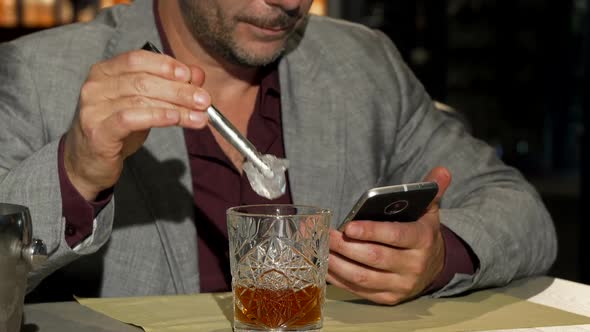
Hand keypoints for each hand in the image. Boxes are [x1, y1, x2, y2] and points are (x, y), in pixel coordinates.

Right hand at [64, 50, 210, 199]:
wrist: (88, 161)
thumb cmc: (118, 128)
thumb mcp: (145, 104)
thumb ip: (168, 87)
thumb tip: (197, 75)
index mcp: (105, 71)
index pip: (138, 59)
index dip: (166, 65)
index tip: (191, 76)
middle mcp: (96, 86)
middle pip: (143, 80)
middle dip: (179, 90)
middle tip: (205, 100)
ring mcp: (93, 108)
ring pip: (141, 99)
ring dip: (177, 107)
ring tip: (200, 117)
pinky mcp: (97, 131)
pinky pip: (130, 118)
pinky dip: (157, 116)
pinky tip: (175, 118)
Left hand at [327, 167, 451, 304]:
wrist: (433, 266)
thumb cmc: (421, 232)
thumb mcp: (428, 210)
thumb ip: (431, 190)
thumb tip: (441, 171)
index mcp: (423, 239)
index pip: (395, 235)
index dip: (371, 231)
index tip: (348, 226)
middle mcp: (413, 265)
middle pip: (374, 257)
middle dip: (345, 246)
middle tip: (326, 234)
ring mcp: (400, 285)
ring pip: (363, 277)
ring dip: (338, 263)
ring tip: (321, 247)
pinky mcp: (388, 298)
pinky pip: (358, 290)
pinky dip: (339, 278)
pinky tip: (326, 264)